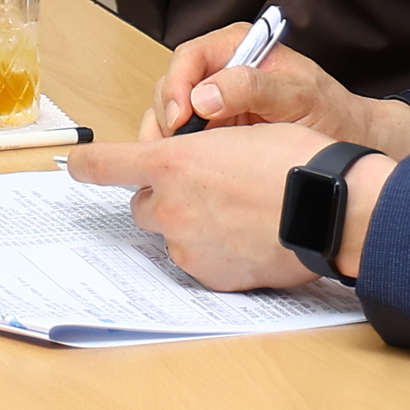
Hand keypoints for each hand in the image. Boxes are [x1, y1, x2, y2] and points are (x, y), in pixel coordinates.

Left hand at [68, 124, 388, 290]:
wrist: (332, 208)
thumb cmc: (294, 160)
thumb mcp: (237, 134)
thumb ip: (195, 153)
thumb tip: (184, 169)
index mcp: (171, 162)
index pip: (106, 165)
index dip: (88, 166)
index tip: (76, 168)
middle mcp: (169, 206)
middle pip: (145, 205)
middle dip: (166, 198)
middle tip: (209, 189)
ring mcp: (187, 245)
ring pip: (174, 235)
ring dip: (193, 226)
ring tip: (240, 215)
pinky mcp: (209, 276)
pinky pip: (200, 262)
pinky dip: (216, 253)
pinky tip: (249, 240)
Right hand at [143, 38, 409, 154]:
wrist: (352, 142)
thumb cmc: (333, 113)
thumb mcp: (300, 96)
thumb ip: (254, 88)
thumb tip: (203, 97)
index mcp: (238, 47)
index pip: (188, 58)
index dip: (177, 87)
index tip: (181, 118)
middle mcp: (220, 70)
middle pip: (172, 87)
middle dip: (167, 116)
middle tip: (176, 148)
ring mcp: (216, 103)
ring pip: (172, 115)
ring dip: (170, 140)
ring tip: (181, 166)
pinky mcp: (217, 132)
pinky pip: (186, 140)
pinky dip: (183, 156)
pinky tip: (192, 174)